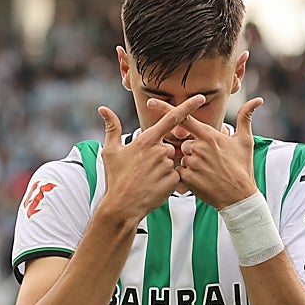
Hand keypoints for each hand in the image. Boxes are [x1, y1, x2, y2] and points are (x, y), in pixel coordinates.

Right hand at [97, 94, 206, 223]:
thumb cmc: (115, 178)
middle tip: (144, 168)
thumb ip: (112, 127)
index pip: (172, 118)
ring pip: (172, 161)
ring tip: (148, 179)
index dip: (188, 106)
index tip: (201, 98)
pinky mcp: (173, 180)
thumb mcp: (111, 151)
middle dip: (160, 155)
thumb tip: (103, 109)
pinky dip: (167, 180)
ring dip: (163, 167)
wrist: (122, 206)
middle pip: (169, 146)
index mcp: (147, 140)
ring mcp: (167, 166)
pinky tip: (154, 186)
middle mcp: (159, 150)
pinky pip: (175, 175)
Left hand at [147, 96, 262, 209]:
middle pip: (183, 143)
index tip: (151, 103)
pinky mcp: (188, 178)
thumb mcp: (245, 141)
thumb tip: (258, 100)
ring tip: (207, 172)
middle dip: (192, 151)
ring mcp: (192, 163)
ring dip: (190, 164)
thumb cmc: (242, 168)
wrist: (240, 197)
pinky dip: (187, 176)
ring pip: (182, 158)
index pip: (184, 119)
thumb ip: (246, 118)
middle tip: (210, 162)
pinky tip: (201, 180)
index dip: (166, 109)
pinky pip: (180, 172)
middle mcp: (199, 148)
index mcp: (209, 135)